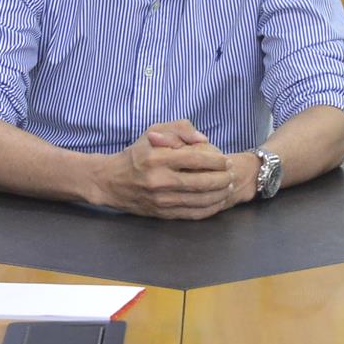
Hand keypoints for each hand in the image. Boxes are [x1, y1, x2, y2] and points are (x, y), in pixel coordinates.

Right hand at [99, 120, 241, 219]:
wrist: (111, 181)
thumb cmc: (136, 154)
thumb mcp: (153, 132)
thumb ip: (180, 129)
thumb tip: (203, 139)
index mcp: (157, 158)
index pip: (194, 159)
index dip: (216, 160)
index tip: (226, 160)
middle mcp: (159, 180)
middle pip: (200, 182)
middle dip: (222, 179)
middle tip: (232, 174)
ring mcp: (160, 200)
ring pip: (199, 200)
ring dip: (219, 194)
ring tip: (228, 187)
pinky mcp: (162, 213)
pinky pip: (191, 214)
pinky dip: (208, 209)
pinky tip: (217, 202)